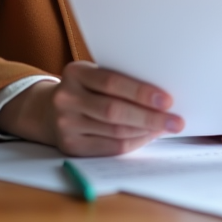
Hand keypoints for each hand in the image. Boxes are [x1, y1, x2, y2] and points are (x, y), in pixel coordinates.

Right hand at [0, 61, 182, 155]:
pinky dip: (134, 143)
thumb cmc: (84, 89)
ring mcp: (66, 125)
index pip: (112, 82)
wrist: (46, 111)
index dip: (141, 92)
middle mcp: (66, 99)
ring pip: (115, 132)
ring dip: (145, 131)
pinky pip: (110, 148)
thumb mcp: (93, 75)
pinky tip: (148, 136)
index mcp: (75, 73)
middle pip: (114, 111)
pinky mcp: (70, 147)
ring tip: (165, 127)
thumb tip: (162, 93)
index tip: (167, 100)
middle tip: (175, 121)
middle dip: (150, 117)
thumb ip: (119, 80)